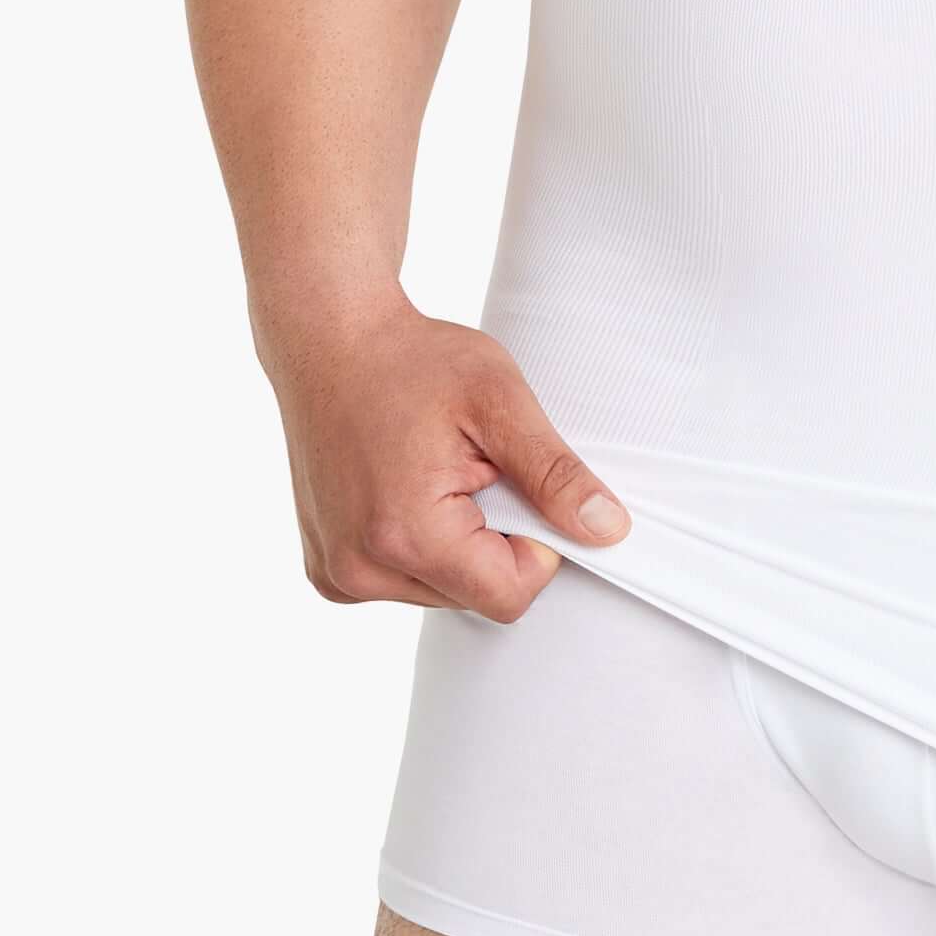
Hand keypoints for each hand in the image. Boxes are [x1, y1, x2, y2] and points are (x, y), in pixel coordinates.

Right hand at [255, 295, 627, 622]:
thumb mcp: (499, 401)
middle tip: (473, 467)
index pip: (508, 597)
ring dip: (455, 543)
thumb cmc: (414, 359)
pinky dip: (419, 544)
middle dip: (492, 539)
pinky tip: (405, 487)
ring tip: (435, 470)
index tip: (520, 485)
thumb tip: (609, 531)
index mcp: (405, 538)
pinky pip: (400, 581)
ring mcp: (336, 574)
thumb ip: (554, 474)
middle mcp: (359, 572)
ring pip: (439, 591)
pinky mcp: (327, 569)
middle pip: (472, 597)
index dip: (536, 546)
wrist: (330, 338)